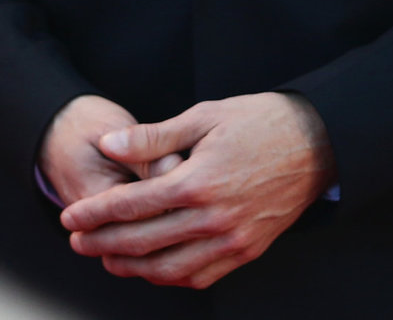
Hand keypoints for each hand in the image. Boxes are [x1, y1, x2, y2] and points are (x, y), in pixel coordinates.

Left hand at [60, 93, 334, 288]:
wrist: (321, 141)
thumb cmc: (265, 121)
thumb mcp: (208, 115)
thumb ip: (154, 137)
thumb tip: (110, 145)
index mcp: (198, 181)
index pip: (131, 205)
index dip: (94, 214)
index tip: (71, 218)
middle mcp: (212, 217)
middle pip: (140, 242)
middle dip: (101, 244)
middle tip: (78, 242)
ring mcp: (231, 239)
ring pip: (165, 269)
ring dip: (129, 268)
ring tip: (109, 259)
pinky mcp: (247, 250)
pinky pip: (199, 276)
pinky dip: (169, 277)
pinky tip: (155, 268)